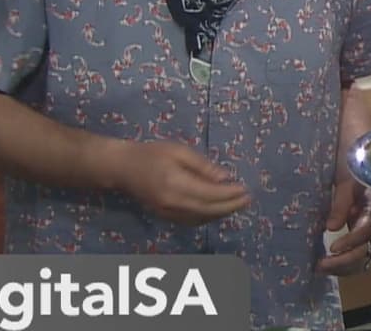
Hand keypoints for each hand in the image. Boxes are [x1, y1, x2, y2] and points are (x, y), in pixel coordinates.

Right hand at [113, 140, 249, 225]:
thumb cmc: (151, 153)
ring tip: (238, 204)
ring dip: (222, 213)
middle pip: (208, 210)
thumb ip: (202, 166)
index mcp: (175, 184)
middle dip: (231, 206)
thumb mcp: (178, 151)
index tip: (246, 190)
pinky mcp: (165, 217)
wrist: (122, 168)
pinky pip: (192, 221)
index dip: (230, 194)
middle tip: (248, 199)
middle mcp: (172, 203)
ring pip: (201, 218)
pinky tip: (218, 209)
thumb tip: (225, 178)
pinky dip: (208, 216)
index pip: (209, 194)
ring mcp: (168, 213)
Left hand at [316, 174, 370, 275]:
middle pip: (366, 250)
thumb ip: (341, 204)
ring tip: (319, 269)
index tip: (332, 247)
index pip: (367, 230)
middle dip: (344, 261)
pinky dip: (341, 267)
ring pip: (361, 260)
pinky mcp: (361, 242)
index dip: (351, 241)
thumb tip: (331, 228)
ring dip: (341, 268)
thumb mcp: (347, 182)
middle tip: (321, 265)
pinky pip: (355, 260)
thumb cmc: (352, 174)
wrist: (356, 174)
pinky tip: (324, 267)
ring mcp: (368, 236)